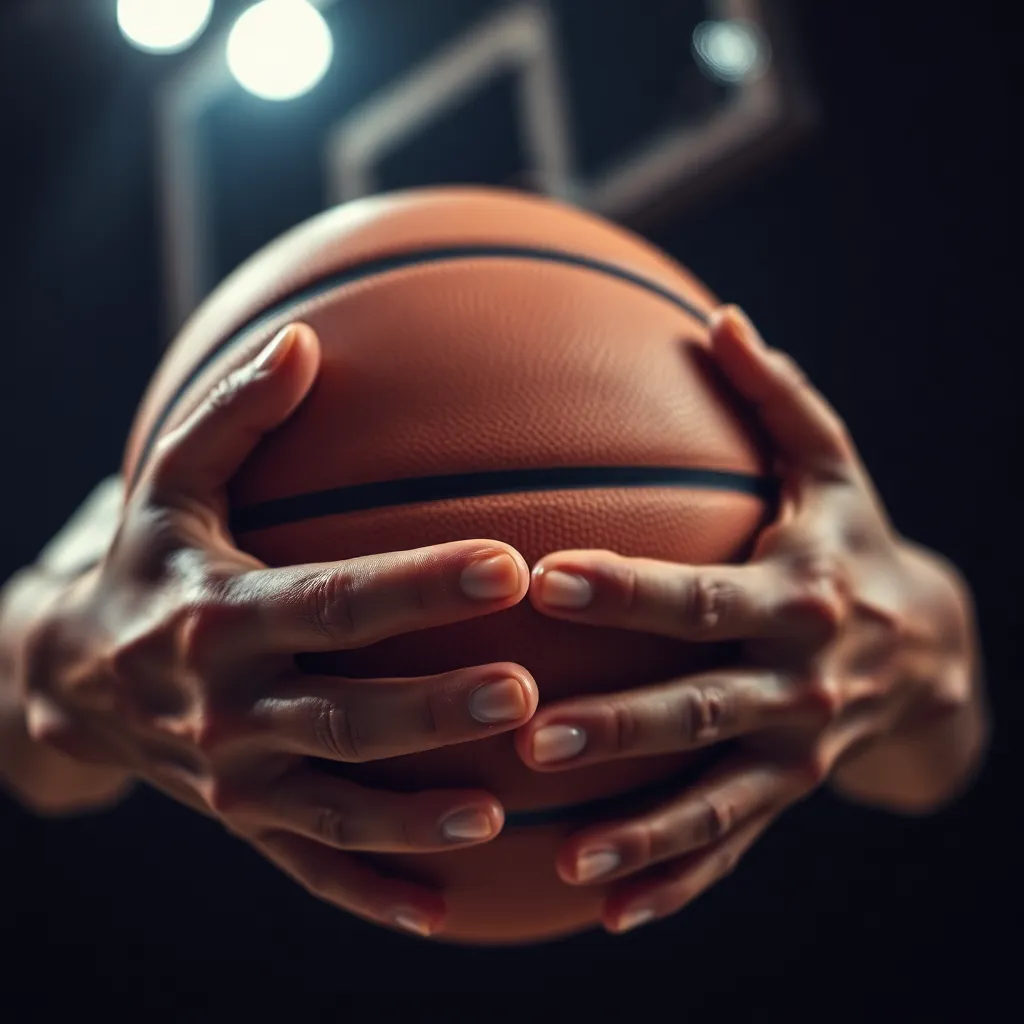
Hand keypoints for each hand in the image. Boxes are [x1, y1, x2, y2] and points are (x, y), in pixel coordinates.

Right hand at [15, 324, 536, 937]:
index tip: (506, 566)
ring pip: (336, 803)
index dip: (419, 585)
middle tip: (525, 692)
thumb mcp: (170, 484)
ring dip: (415, 814)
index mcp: (221, 614)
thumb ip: (236, 416)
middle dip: (434, 707)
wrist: (67, 680)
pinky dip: (372, 891)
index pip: (336, 599)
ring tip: (498, 809)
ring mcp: (237, 776)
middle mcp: (229, 703)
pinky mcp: (246, 821)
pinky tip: (445, 910)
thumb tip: (306, 340)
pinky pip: (312, 866)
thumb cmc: (144, 567)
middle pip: (346, 710)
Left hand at [518, 306, 980, 933]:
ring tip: (567, 850)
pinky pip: (730, 846)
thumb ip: (778, 398)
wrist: (936, 651)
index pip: (700, 596)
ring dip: (642, 827)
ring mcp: (794, 751)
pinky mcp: (787, 793)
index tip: (549, 576)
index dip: (629, 587)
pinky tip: (609, 910)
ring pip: (714, 798)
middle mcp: (796, 681)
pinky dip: (676, 879)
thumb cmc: (855, 542)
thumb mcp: (834, 468)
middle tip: (534, 731)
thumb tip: (718, 315)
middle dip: (619, 724)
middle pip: (697, 706)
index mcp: (795, 595)